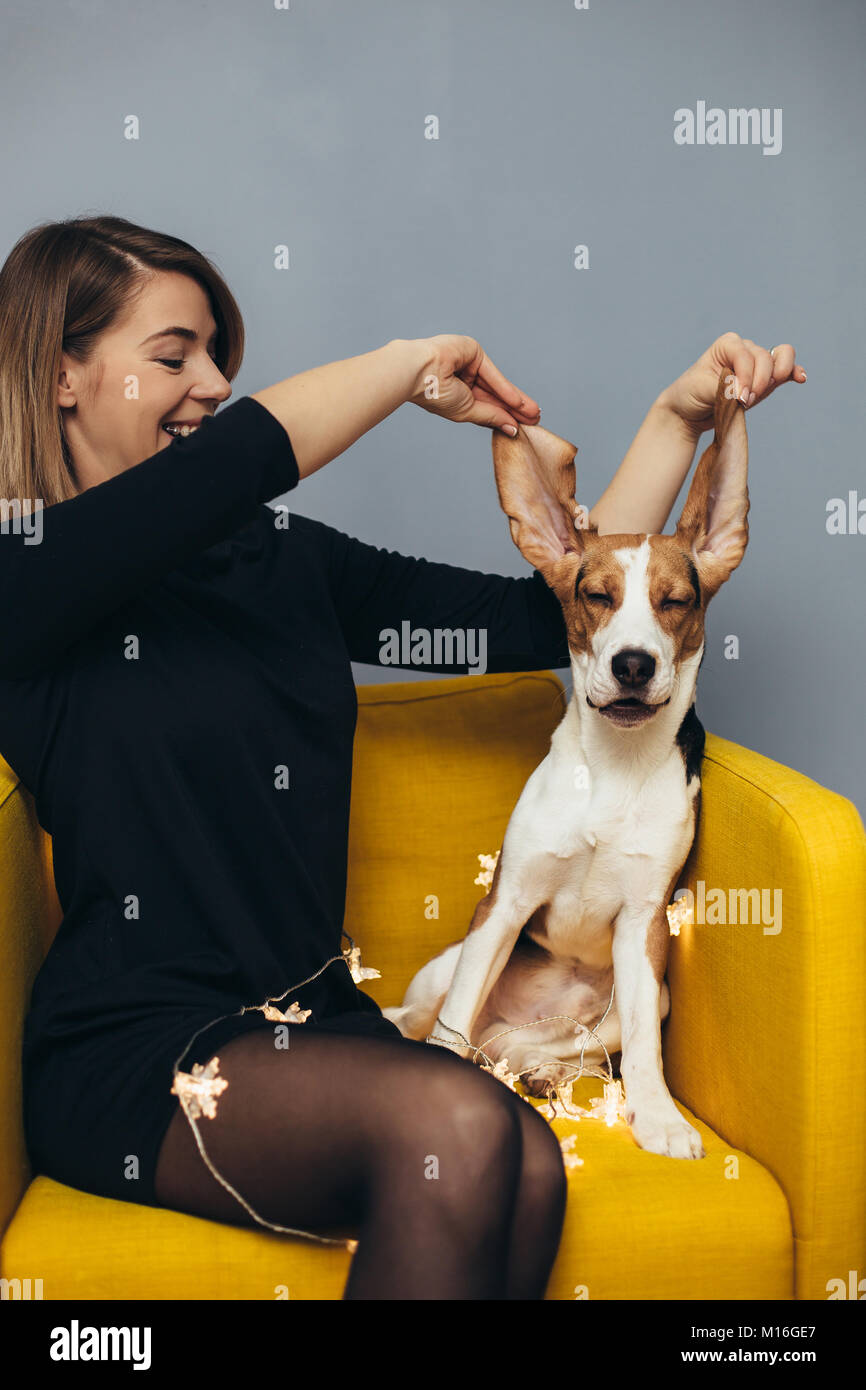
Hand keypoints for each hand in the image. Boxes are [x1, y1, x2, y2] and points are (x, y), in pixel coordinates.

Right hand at [409, 335, 540, 434]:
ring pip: (497, 386)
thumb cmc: (433, 393)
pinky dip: (505, 389)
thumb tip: (512, 428)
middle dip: (515, 409)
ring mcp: (468, 363)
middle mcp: (464, 378)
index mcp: (457, 394)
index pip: (487, 406)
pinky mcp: (472, 350)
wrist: (417, 373)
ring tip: (533, 413)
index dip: (506, 416)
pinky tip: (519, 403)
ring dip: (516, 400)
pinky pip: (492, 373)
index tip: (523, 427)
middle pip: (496, 396)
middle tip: (535, 419)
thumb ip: (491, 417)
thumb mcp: (467, 411)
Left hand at [658, 332, 806, 434]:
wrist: (689, 410)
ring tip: (763, 391)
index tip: (739, 397)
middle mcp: (745, 349)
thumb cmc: (691, 394)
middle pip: (765, 358)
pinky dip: (794, 372)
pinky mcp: (765, 379)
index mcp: (728, 344)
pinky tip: (801, 378)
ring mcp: (757, 364)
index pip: (746, 355)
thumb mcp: (702, 389)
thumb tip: (745, 391)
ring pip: (780, 359)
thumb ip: (725, 388)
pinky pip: (786, 371)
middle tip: (745, 402)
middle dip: (759, 381)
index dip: (746, 376)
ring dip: (777, 376)